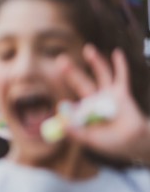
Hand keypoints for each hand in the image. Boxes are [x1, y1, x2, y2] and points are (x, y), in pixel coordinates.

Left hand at [57, 45, 149, 160]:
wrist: (133, 142)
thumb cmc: (110, 142)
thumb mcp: (90, 139)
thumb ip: (75, 132)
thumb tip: (61, 123)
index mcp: (84, 111)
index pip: (71, 104)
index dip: (66, 105)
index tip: (62, 105)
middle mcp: (95, 99)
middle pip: (81, 82)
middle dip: (71, 72)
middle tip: (60, 60)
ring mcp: (109, 95)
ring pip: (101, 74)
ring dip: (95, 61)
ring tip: (87, 49)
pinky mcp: (122, 93)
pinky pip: (122, 76)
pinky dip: (120, 65)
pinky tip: (116, 53)